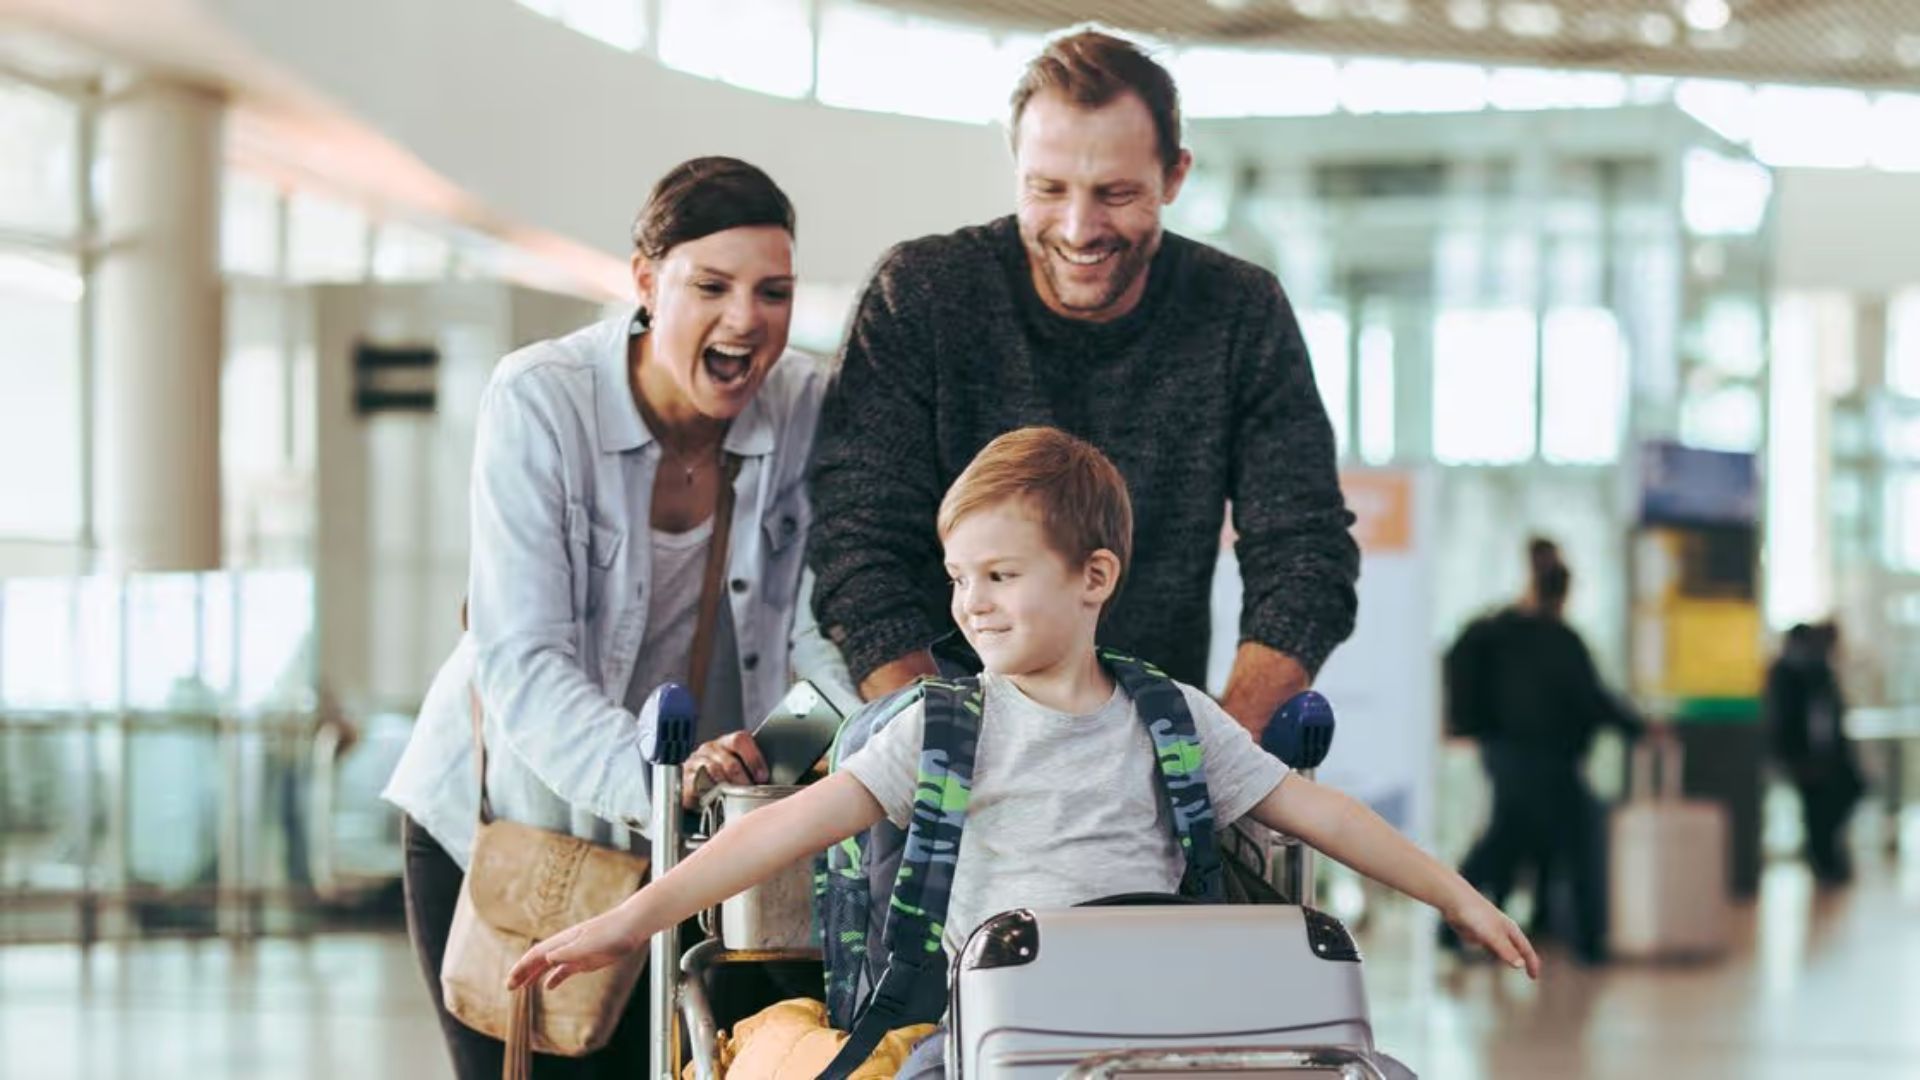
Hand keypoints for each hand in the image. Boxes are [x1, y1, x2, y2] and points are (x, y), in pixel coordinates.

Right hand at [507, 904, 647, 991]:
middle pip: (539, 960)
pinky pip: (565, 970)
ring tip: (522, 987)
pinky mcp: (587, 959)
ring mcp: (575, 953)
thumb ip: (569, 952)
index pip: (536, 955)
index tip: (509, 981)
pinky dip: (555, 977)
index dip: (521, 967)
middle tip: (509, 987)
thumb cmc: (611, 932)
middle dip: (523, 973)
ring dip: (535, 975)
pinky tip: (549, 986)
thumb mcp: (590, 944)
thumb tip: (547, 957)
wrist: (631, 926)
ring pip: (549, 965)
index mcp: (563, 941)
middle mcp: (566, 946)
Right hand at [681, 731, 769, 809]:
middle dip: (743, 780)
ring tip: (735, 798)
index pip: (741, 740)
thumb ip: (753, 771)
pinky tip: (716, 798)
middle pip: (730, 761)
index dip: (754, 758)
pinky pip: (698, 783)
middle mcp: (711, 748)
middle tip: (750, 792)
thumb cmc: (723, 778)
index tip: (763, 777)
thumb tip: (773, 783)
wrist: (695, 788)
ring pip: (715, 771)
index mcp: (727, 742)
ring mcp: (697, 761)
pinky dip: (709, 791)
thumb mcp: (739, 769)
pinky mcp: (686, 776)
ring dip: (728, 787)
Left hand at [1442, 888, 1540, 978]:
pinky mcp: (1478, 933)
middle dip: (1524, 960)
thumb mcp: (1493, 936)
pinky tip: (1493, 955)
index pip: (1526, 950)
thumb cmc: (1477, 917)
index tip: (1534, 978)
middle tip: (1531, 975)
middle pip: (1518, 949)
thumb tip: (1520, 965)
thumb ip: (1506, 951)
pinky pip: (1489, 946)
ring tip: (1516, 966)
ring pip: (1503, 948)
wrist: (1456, 903)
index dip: (1532, 963)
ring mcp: (1490, 932)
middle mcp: (1503, 931)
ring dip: (1509, 957)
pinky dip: (1494, 952)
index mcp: (1511, 930)